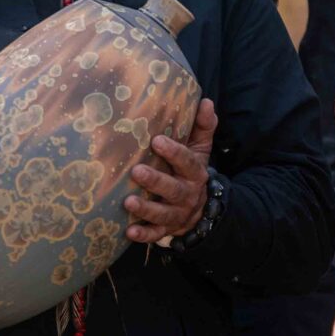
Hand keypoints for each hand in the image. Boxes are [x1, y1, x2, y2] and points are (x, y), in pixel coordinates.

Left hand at [126, 98, 217, 242]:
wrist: (201, 208)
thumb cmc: (191, 170)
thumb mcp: (200, 149)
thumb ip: (203, 126)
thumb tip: (206, 101)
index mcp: (195, 172)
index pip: (186, 161)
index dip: (174, 152)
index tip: (157, 140)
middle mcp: (188, 194)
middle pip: (173, 189)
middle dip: (155, 181)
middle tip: (136, 171)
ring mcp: (177, 213)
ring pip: (163, 213)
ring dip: (146, 209)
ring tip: (128, 202)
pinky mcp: (167, 228)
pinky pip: (156, 234)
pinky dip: (144, 234)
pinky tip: (129, 231)